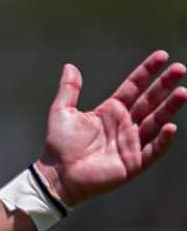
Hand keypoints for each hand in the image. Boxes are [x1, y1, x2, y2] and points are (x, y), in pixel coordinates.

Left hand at [34, 51, 186, 207]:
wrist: (57, 175)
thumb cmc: (58, 146)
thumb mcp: (61, 113)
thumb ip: (69, 90)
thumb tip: (70, 66)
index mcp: (111, 111)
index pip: (134, 86)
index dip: (147, 71)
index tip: (162, 56)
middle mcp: (125, 124)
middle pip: (150, 101)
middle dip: (165, 85)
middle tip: (180, 68)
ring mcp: (131, 143)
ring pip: (156, 122)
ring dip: (170, 108)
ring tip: (183, 92)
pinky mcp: (133, 163)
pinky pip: (153, 150)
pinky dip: (163, 141)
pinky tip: (170, 127)